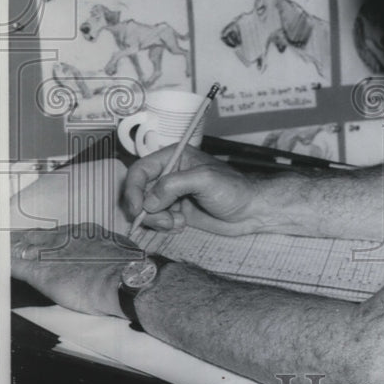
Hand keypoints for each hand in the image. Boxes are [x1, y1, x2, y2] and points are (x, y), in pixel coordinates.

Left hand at [11, 223, 140, 316]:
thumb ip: (112, 252)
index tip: (43, 240)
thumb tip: (118, 260)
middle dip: (26, 238)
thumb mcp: (122, 252)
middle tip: (14, 239)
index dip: (49, 237)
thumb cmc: (129, 269)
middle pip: (39, 236)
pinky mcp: (41, 273)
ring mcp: (52, 254)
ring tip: (6, 245)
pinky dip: (8, 262)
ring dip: (14, 247)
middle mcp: (66, 239)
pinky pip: (17, 265)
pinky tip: (3, 262)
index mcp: (85, 233)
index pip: (60, 233)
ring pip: (24, 246)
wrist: (125, 278)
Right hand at [122, 146, 269, 234]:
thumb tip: (149, 201)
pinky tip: (181, 224)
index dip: (133, 189)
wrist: (251, 210)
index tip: (137, 208)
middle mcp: (169, 174)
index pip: (140, 170)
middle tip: (163, 219)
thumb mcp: (204, 180)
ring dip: (158, 219)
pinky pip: (158, 220)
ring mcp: (172, 194)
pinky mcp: (176, 211)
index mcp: (174, 158)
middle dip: (147, 209)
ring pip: (147, 209)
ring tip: (177, 222)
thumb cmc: (233, 189)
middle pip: (139, 192)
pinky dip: (165, 225)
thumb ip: (173, 185)